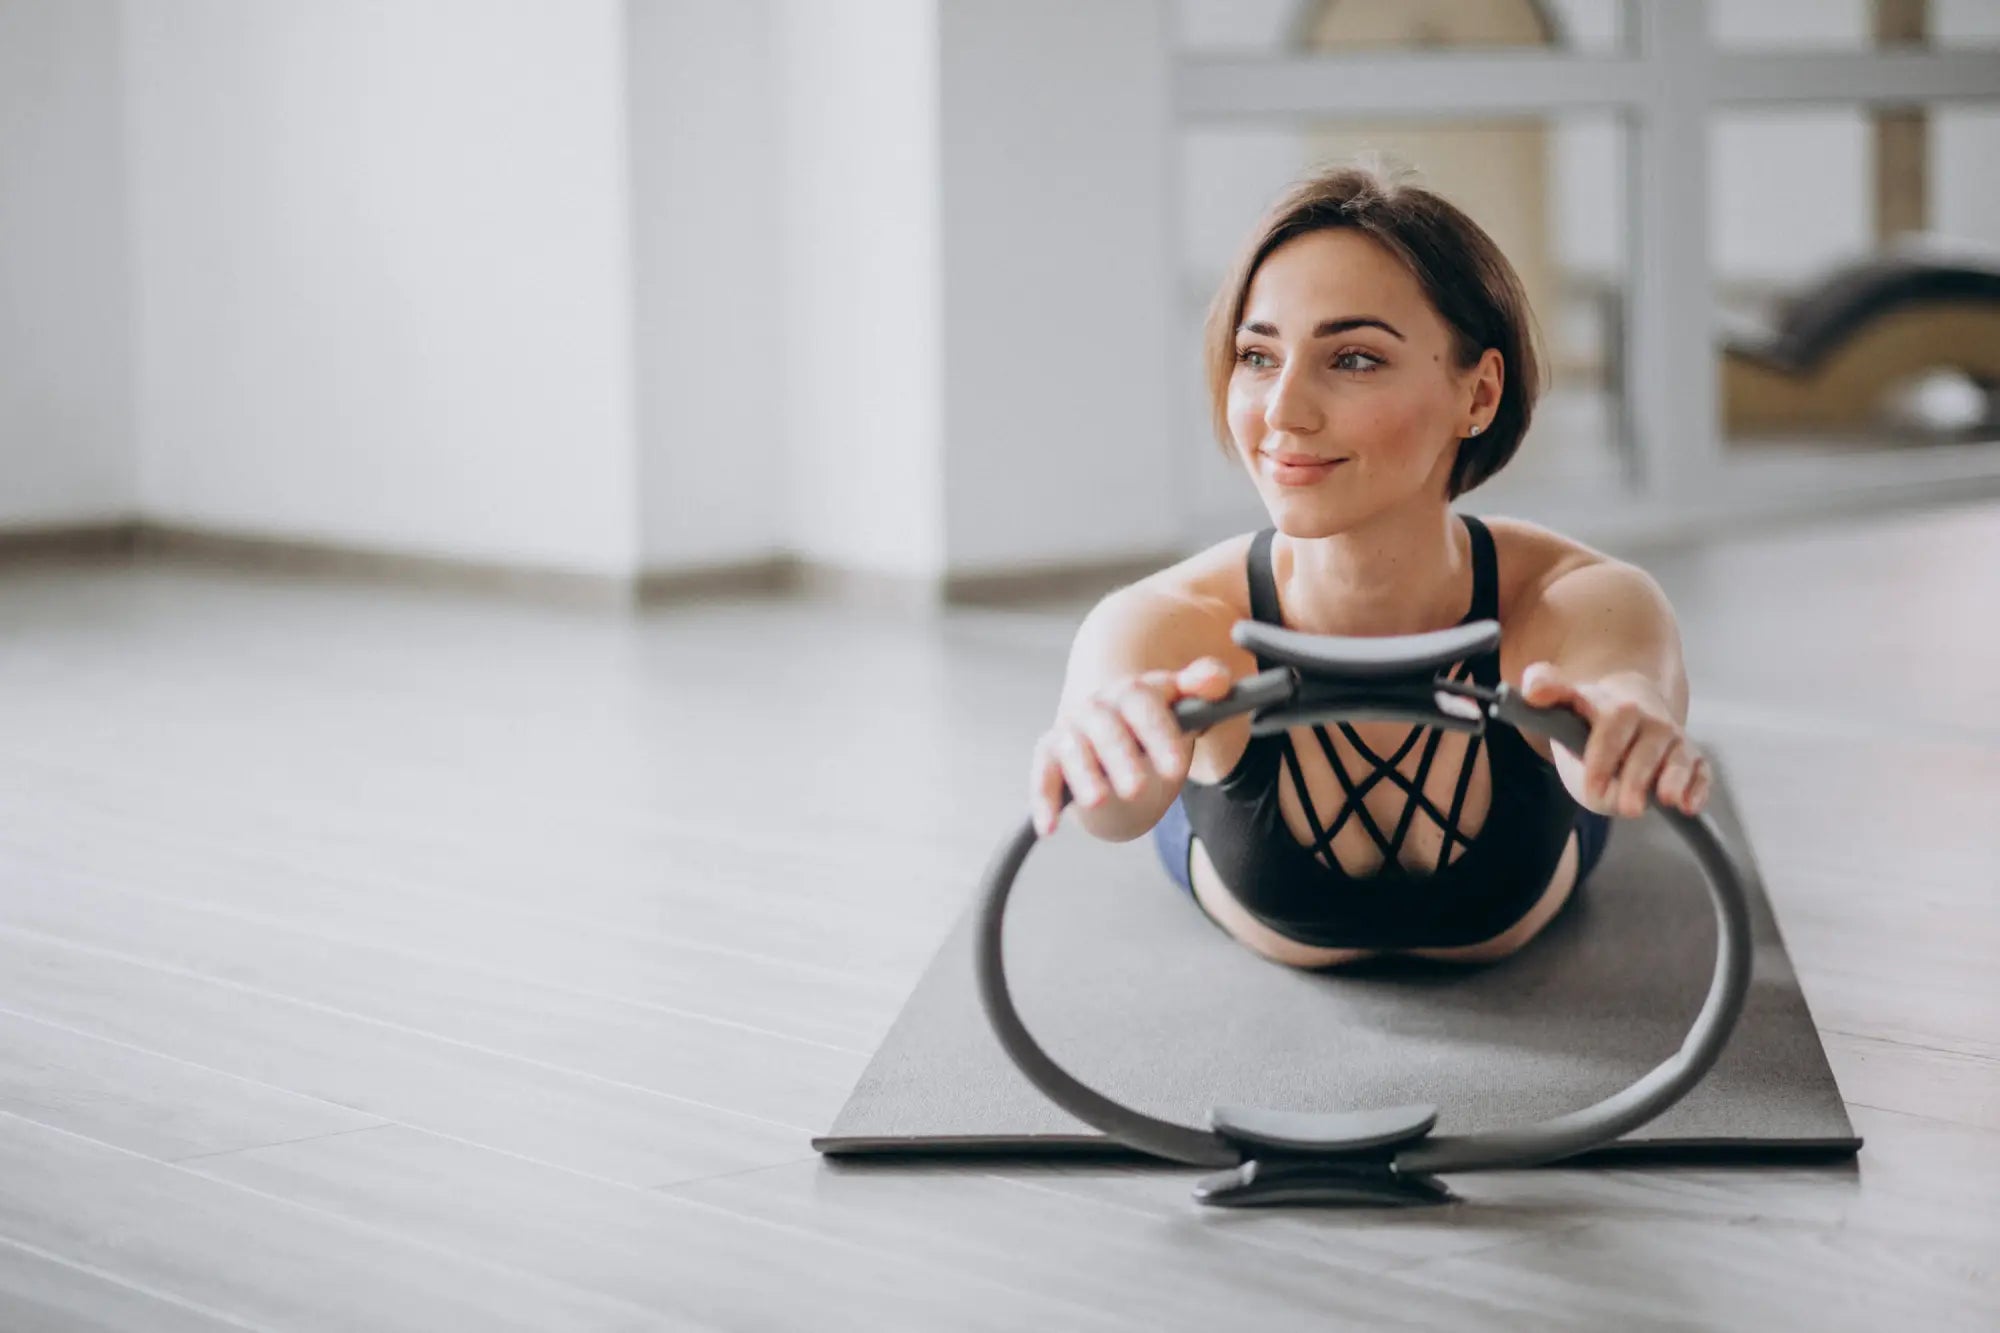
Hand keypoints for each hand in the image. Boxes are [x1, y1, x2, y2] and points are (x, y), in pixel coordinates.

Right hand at [1029, 658, 1234, 836]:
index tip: (1175, 770)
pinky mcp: (1050, 755)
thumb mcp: (1189, 708)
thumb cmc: (1160, 726)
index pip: (1144, 705)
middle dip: (1120, 758)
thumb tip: (1214, 678)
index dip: (1159, 735)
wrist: (1120, 735)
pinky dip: (1043, 800)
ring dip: (1083, 775)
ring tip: (1097, 802)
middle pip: (1106, 727)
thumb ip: (1206, 688)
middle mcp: (1098, 706)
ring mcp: (1071, 729)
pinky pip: (1042, 775)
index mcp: (1134, 691)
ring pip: (1072, 749)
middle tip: (1136, 790)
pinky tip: (1049, 829)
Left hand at [1519, 663, 1708, 818]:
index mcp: (1613, 706)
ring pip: (1680, 755)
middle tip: (1628, 809)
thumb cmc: (1588, 718)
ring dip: (1675, 779)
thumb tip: (1535, 692)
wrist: (1625, 710)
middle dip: (1638, 777)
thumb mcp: (1562, 705)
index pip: (1612, 724)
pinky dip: (1699, 787)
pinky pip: (1701, 770)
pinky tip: (1689, 806)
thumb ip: (1546, 692)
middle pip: (1648, 745)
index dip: (1603, 757)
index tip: (1590, 789)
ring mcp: (1671, 738)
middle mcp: (1648, 719)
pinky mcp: (1691, 757)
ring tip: (1668, 801)